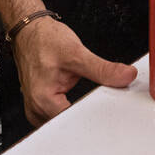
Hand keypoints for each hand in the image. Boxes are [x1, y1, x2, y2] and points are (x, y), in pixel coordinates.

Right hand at [11, 16, 137, 126]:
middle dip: (88, 114)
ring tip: (86, 95)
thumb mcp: (77, 52)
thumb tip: (125, 76)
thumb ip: (103, 69)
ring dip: (78, 111)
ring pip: (64, 121)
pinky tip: (77, 97)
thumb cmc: (44, 39)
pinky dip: (70, 107)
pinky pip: (59, 114)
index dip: (95, 115)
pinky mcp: (39, 103)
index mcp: (43, 100)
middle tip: (98, 96)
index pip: (75, 123)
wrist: (29, 29)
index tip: (106, 105)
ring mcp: (35, 108)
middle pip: (70, 125)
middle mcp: (36, 108)